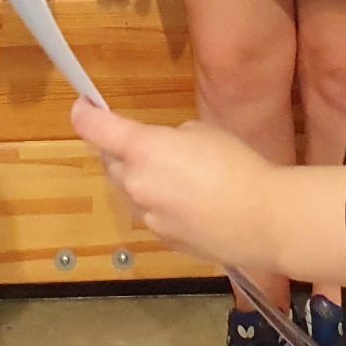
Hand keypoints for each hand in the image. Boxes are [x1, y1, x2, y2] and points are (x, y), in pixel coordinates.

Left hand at [75, 101, 313, 280]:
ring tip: (178, 176)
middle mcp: (136, 184)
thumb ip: (170, 138)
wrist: (262, 219)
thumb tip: (164, 151)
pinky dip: (160, 204)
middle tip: (144, 143)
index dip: (84, 115)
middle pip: (111, 162)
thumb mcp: (201, 132)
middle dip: (120, 151)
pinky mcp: (163, 238)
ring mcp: (148, 216)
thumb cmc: (237, 165)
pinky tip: (190, 203)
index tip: (83, 107)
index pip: (95, 130)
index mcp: (143, 150)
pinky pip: (151, 214)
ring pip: (131, 191)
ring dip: (141, 179)